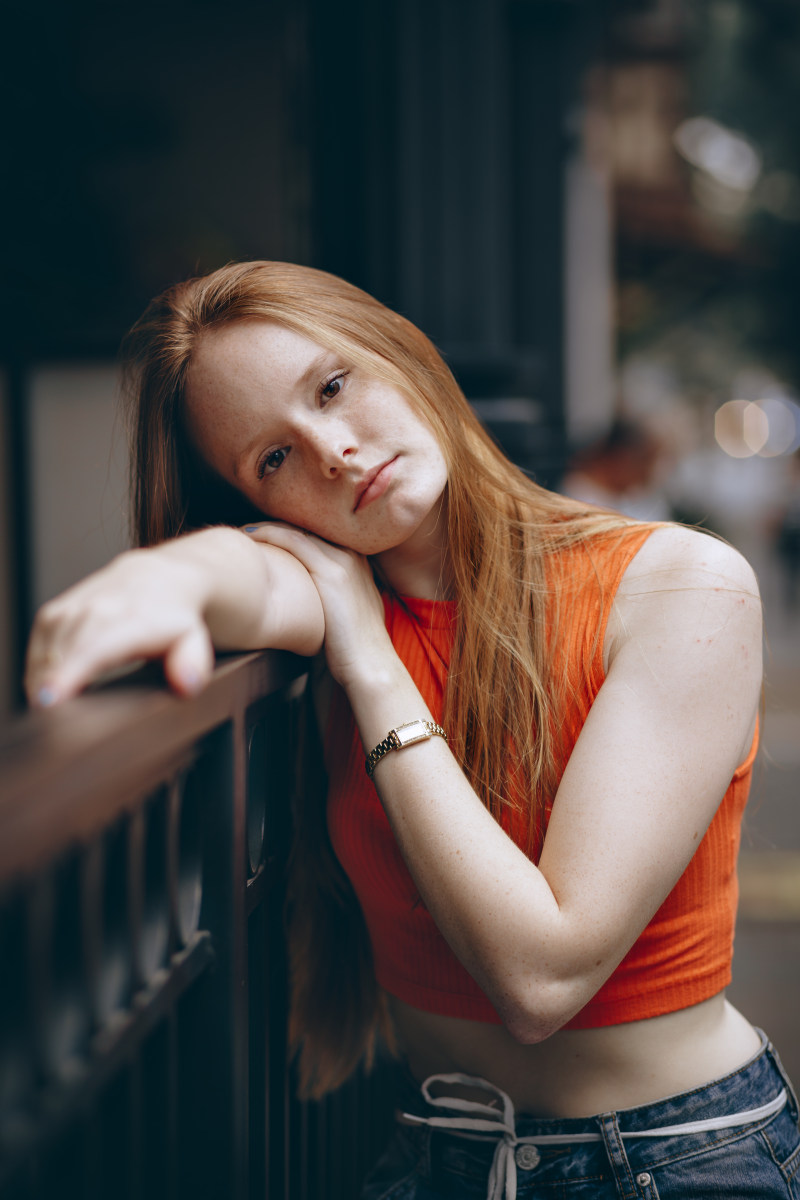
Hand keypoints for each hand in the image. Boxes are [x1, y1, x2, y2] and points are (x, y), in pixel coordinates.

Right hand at [25, 548, 213, 706]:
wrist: (157, 578)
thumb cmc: (175, 618)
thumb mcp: (194, 641)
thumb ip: (192, 663)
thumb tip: (186, 684)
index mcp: (134, 620)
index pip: (96, 647)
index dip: (70, 674)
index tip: (49, 699)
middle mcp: (99, 608)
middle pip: (64, 652)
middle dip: (49, 685)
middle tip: (48, 721)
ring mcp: (73, 608)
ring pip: (46, 647)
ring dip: (41, 680)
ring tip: (47, 710)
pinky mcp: (56, 611)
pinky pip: (38, 642)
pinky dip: (37, 667)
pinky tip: (44, 687)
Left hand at [243, 522, 392, 688]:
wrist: (370, 666)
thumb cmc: (350, 649)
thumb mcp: (342, 614)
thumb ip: (327, 599)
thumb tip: (298, 602)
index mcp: (357, 562)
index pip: (317, 534)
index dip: (288, 531)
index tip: (263, 534)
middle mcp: (353, 555)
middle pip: (308, 528)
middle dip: (277, 526)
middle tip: (248, 529)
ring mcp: (345, 562)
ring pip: (299, 530)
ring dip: (268, 527)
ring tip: (244, 531)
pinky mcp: (333, 574)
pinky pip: (294, 541)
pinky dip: (269, 534)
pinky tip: (249, 536)